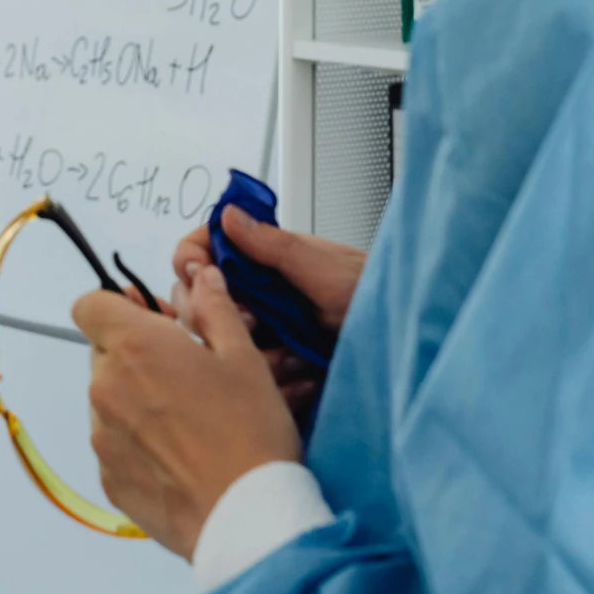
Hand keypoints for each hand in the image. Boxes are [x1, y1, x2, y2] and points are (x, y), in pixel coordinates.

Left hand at [73, 266, 304, 560]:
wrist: (246, 517)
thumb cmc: (249, 433)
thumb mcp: (244, 358)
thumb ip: (214, 309)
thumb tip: (201, 277)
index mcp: (134, 347)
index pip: (89, 304)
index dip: (117, 305)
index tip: (151, 318)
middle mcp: (106, 387)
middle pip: (102, 352)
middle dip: (135, 352)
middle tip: (184, 369)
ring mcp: (102, 436)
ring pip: (108, 398)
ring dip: (135, 397)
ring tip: (187, 417)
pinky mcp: (108, 478)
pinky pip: (113, 443)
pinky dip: (136, 441)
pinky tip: (179, 454)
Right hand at [171, 208, 366, 420]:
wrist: (402, 344)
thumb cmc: (372, 296)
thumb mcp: (324, 268)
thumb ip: (274, 245)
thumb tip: (226, 215)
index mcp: (260, 260)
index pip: (199, 251)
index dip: (190, 262)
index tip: (200, 274)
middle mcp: (254, 293)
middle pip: (197, 299)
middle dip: (218, 312)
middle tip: (253, 321)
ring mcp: (261, 330)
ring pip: (218, 342)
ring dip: (250, 351)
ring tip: (292, 355)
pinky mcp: (272, 364)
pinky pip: (248, 373)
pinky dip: (270, 378)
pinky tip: (300, 375)